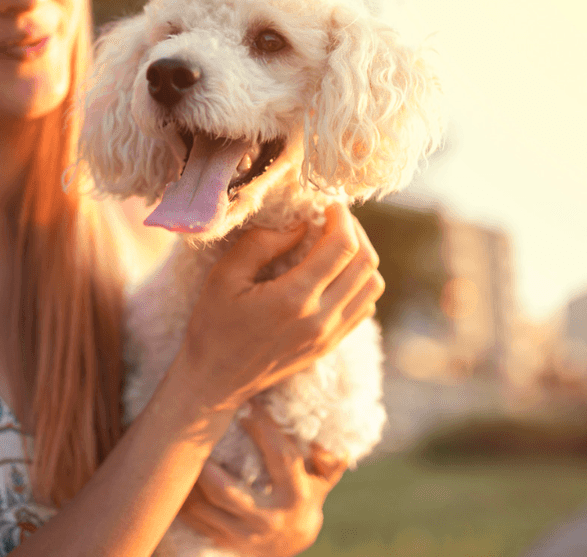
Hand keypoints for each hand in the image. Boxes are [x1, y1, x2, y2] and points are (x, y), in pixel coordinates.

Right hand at [178, 202, 383, 410]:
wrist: (215, 381)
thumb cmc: (213, 325)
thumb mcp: (224, 276)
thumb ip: (261, 243)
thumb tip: (299, 225)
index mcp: (294, 299)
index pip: (342, 247)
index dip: (342, 217)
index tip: (328, 204)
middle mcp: (320, 319)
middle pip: (366, 263)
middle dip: (355, 232)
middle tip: (334, 219)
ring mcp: (330, 336)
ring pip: (373, 286)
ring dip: (362, 257)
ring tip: (337, 243)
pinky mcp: (330, 345)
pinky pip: (364, 307)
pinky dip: (359, 283)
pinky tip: (335, 274)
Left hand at [179, 405, 347, 556]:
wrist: (294, 541)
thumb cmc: (308, 494)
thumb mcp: (324, 476)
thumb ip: (329, 455)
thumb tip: (322, 438)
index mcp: (297, 496)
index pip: (280, 455)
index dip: (263, 426)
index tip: (246, 404)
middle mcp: (270, 520)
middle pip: (225, 490)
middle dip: (204, 462)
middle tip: (193, 432)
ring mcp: (245, 537)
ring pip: (203, 508)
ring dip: (187, 481)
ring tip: (176, 452)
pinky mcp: (227, 544)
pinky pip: (195, 522)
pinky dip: (183, 500)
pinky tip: (176, 478)